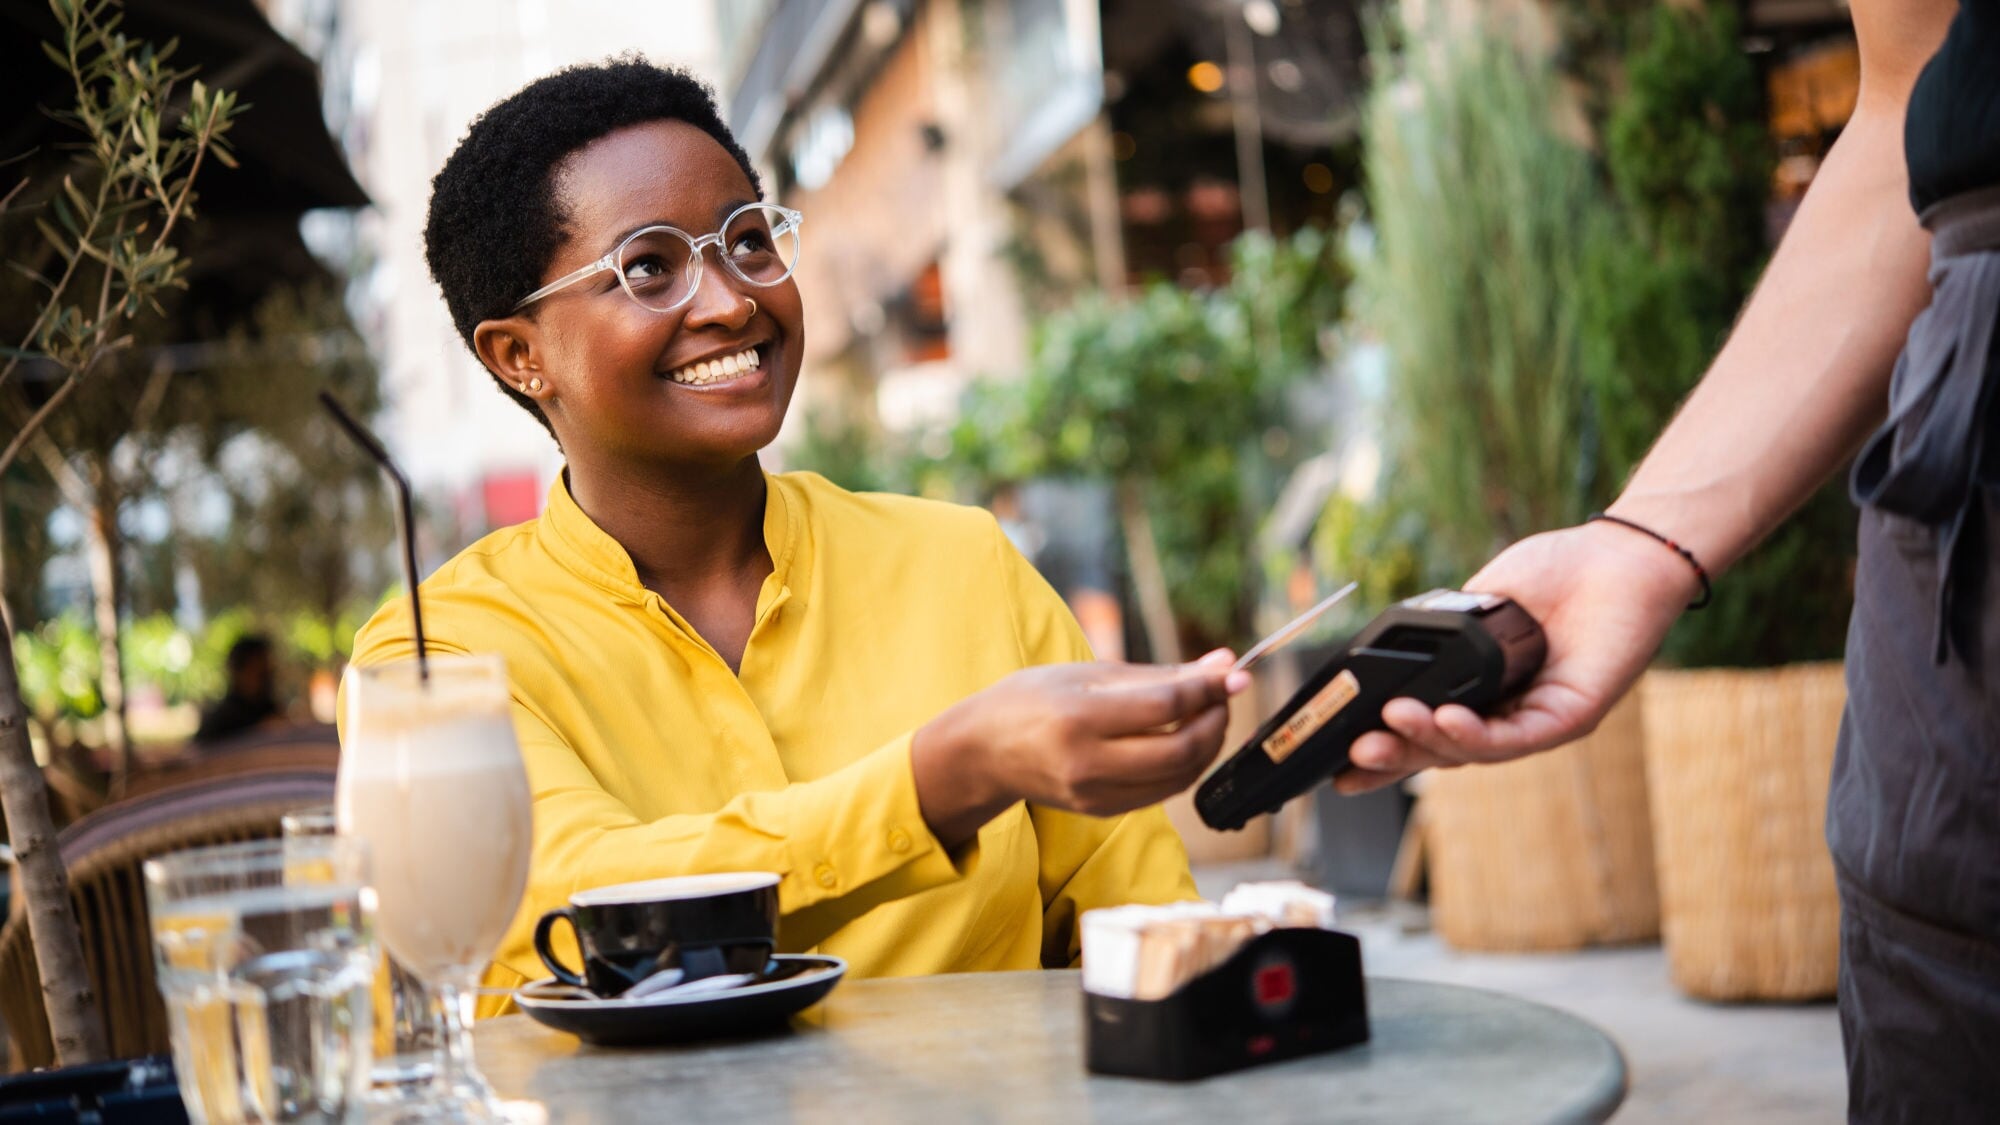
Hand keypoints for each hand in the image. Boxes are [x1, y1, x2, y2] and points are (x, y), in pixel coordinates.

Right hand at [913, 650, 1251, 844]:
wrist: (983, 752)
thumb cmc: (1032, 700)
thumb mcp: (1089, 674)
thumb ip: (1159, 673)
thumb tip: (1223, 662)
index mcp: (1080, 717)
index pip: (1166, 705)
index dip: (1209, 689)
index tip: (1235, 672)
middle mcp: (1088, 762)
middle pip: (1181, 748)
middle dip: (1215, 721)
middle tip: (1222, 696)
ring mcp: (1096, 794)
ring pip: (1180, 776)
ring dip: (1207, 745)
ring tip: (1207, 715)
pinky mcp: (1103, 812)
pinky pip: (1163, 792)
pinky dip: (1184, 766)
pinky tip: (1183, 741)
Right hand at [1336, 521, 1698, 795]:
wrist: (1619, 555)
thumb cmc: (1558, 572)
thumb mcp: (1479, 603)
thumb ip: (1443, 636)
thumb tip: (1393, 658)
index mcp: (1486, 694)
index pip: (1430, 731)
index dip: (1389, 750)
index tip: (1340, 762)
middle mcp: (1511, 716)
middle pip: (1444, 750)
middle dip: (1395, 758)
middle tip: (1352, 758)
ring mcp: (1540, 720)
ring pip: (1473, 751)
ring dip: (1426, 742)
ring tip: (1388, 725)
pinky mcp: (1571, 717)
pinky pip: (1516, 737)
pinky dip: (1474, 733)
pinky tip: (1444, 719)